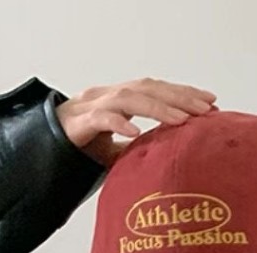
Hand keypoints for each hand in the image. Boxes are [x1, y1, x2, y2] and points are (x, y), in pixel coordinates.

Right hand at [55, 77, 218, 168]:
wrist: (45, 150)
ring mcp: (93, 106)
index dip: (183, 94)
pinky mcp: (79, 123)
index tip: (211, 102)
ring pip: (130, 98)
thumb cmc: (81, 148)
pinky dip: (119, 123)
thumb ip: (139, 151)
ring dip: (158, 108)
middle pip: (149, 88)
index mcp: (121, 100)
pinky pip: (101, 119)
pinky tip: (137, 133)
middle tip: (206, 108)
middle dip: (179, 97)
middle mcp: (109, 96)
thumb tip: (167, 160)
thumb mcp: (117, 152)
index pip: (157, 89)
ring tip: (181, 120)